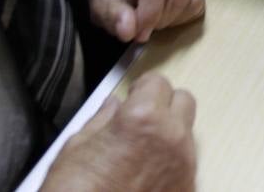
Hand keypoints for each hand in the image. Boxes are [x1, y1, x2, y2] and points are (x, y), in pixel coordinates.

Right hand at [41, 74, 195, 191]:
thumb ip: (101, 120)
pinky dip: (171, 163)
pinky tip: (146, 175)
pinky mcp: (187, 190)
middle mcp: (172, 139)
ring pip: (187, 134)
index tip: (133, 96)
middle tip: (141, 119)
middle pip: (184, 102)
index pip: (158, 83)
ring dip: (169, 134)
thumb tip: (112, 106)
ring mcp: (184, 167)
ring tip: (139, 152)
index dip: (142, 89)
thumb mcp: (75, 149)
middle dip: (164, 105)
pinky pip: (186, 164)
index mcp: (144, 119)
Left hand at [89, 0, 204, 43]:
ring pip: (191, 0)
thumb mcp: (102, 3)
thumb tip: (128, 31)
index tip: (138, 33)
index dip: (150, 13)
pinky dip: (183, 16)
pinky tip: (166, 14)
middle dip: (161, 19)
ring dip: (172, 19)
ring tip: (154, 19)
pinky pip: (198, 2)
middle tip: (144, 28)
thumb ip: (114, 17)